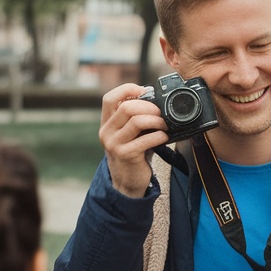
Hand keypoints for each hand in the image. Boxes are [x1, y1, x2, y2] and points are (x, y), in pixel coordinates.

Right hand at [99, 83, 168, 197]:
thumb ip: (134, 117)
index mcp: (106, 122)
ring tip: (164, 125)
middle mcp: (106, 132)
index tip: (144, 91)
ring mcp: (114, 144)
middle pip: (126, 107)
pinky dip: (159, 136)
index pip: (109, 98)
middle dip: (148, 106)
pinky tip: (164, 138)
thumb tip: (153, 98)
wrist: (127, 181)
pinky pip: (145, 140)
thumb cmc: (132, 152)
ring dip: (156, 121)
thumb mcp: (128, 133)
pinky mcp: (126, 155)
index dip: (127, 90)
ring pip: (136, 121)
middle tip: (160, 112)